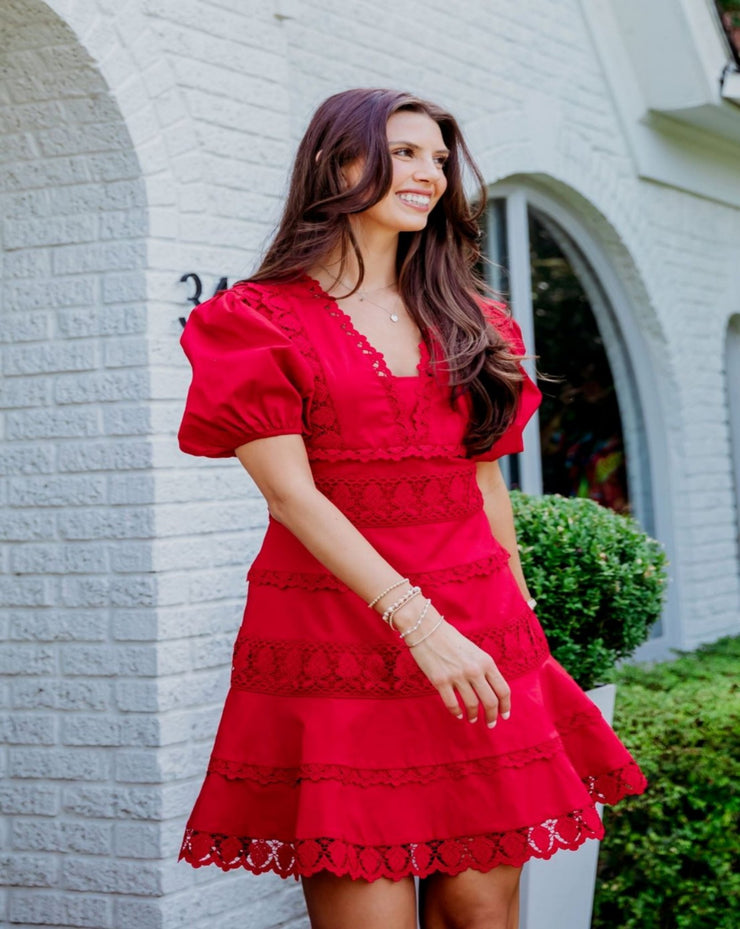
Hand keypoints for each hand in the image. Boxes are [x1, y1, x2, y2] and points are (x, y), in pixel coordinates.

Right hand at [394, 602, 510, 726]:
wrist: (426, 629)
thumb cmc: (450, 639)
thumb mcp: (474, 651)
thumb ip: (484, 669)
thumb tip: (491, 691)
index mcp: (486, 661)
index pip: (503, 689)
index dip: (506, 706)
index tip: (504, 715)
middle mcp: (474, 670)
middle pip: (490, 701)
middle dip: (491, 716)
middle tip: (490, 723)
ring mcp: (457, 676)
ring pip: (472, 705)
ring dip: (473, 715)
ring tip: (472, 718)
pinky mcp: (440, 681)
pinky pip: (452, 704)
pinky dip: (456, 712)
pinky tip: (457, 714)